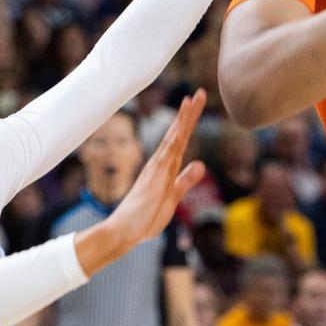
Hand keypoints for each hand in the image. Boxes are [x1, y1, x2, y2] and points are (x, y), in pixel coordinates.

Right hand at [106, 91, 207, 250]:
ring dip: (183, 121)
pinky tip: (180, 130)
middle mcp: (161, 164)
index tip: (197, 104)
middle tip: (201, 93)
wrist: (124, 232)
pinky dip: (174, 142)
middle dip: (190, 114)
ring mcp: (157, 170)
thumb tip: (201, 164)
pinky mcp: (154, 180)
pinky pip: (166, 157)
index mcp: (166, 167)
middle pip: (178, 134)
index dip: (190, 122)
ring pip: (173, 140)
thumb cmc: (145, 217)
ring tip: (191, 101)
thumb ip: (185, 181)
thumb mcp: (173, 197)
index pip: (181, 140)